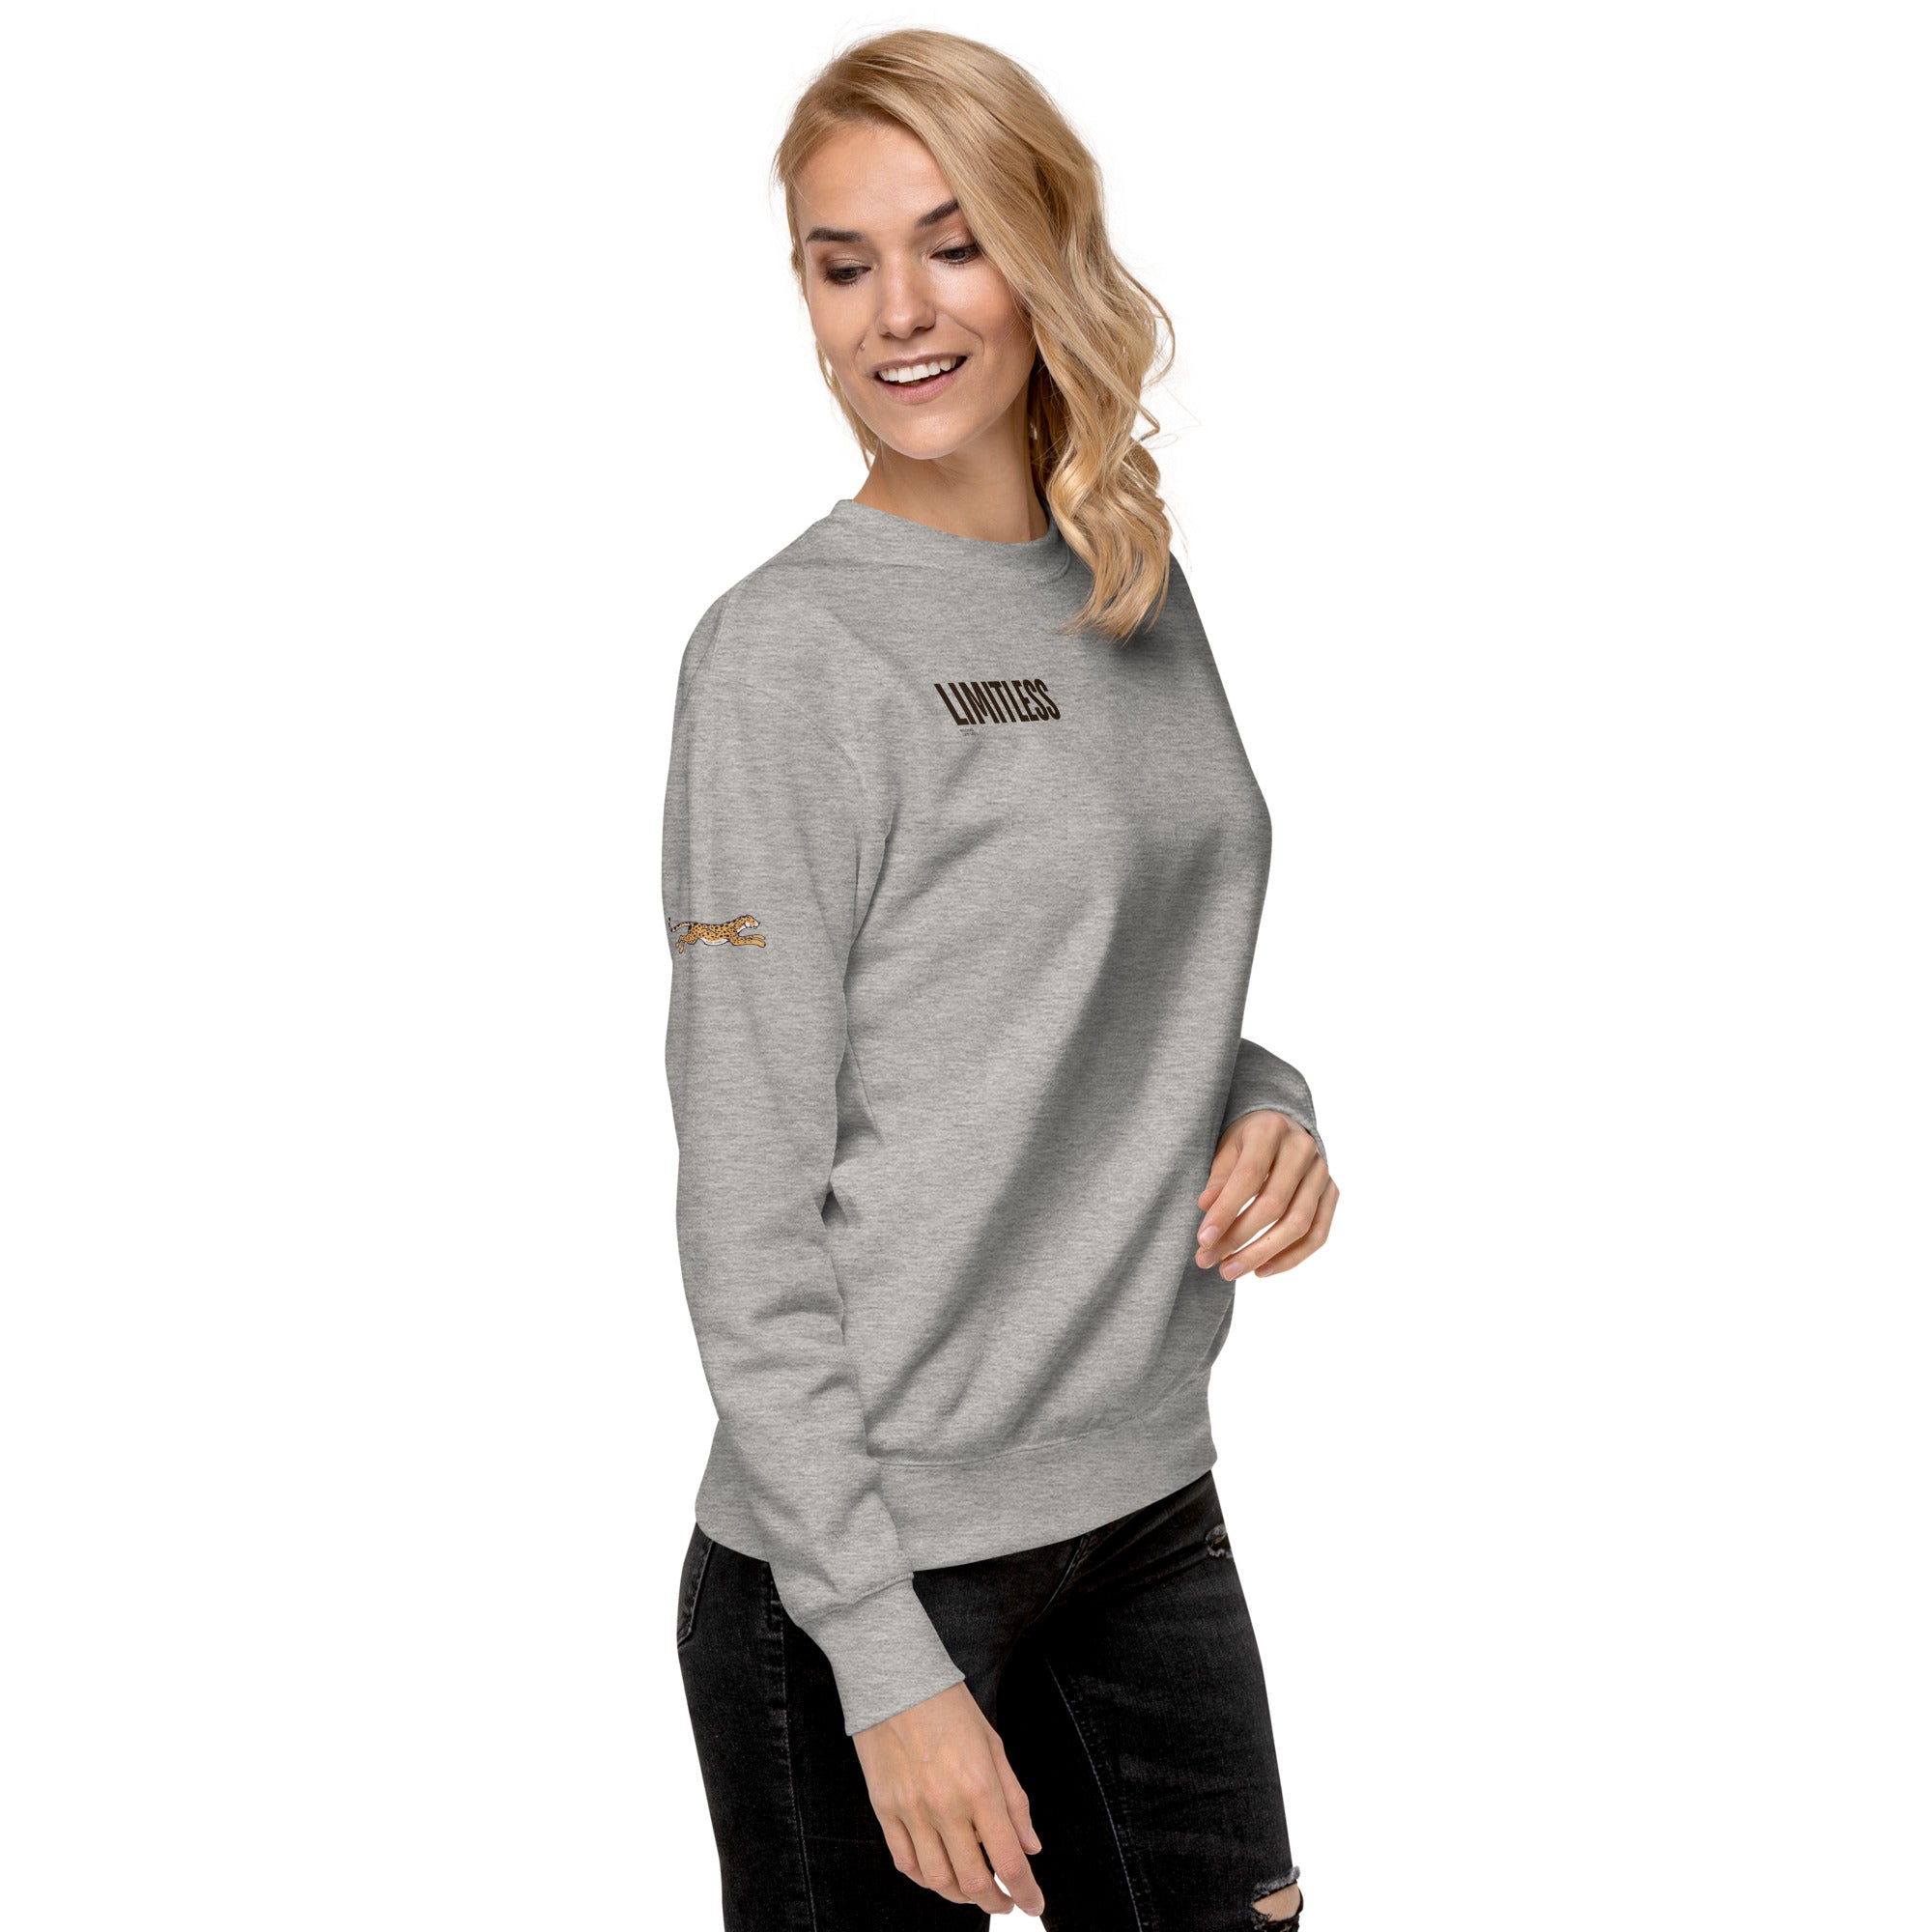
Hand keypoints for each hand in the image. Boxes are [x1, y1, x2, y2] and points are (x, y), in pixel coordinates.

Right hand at [852, 1680, 1045, 1915]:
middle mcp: (946, 1807)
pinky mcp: (884, 1810)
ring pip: (938, 1880)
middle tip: (1006, 1901)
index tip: (1034, 1904)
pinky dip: (926, 1880)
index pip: (1009, 1860)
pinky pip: (905, 1863)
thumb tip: (1031, 1846)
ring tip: (975, 1890)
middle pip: (974, 1881)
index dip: (1026, 1892)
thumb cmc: (949, 1705)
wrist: (894, 1678)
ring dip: (961, 1896)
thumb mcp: (993, 1745)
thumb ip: (1014, 1800)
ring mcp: (911, 1811)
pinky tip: (940, 1875)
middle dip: (995, 1902)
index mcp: (980, 1787)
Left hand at [1195, 1111, 1338, 1278]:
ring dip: (1262, 1254)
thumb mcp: (1227, 1149)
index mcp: (1271, 1130)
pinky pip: (1318, 1234)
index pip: (1248, 1177)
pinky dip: (1291, 1258)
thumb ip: (1219, 1178)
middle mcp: (1303, 1149)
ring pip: (1299, 1224)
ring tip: (1231, 1270)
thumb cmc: (1248, 1141)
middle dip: (1238, 1238)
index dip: (1225, 1211)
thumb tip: (1206, 1207)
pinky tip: (1262, 1270)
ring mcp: (1322, 1172)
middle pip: (1274, 1204)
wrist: (1283, 1127)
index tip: (1203, 1240)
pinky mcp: (1332, 1192)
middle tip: (1208, 1260)